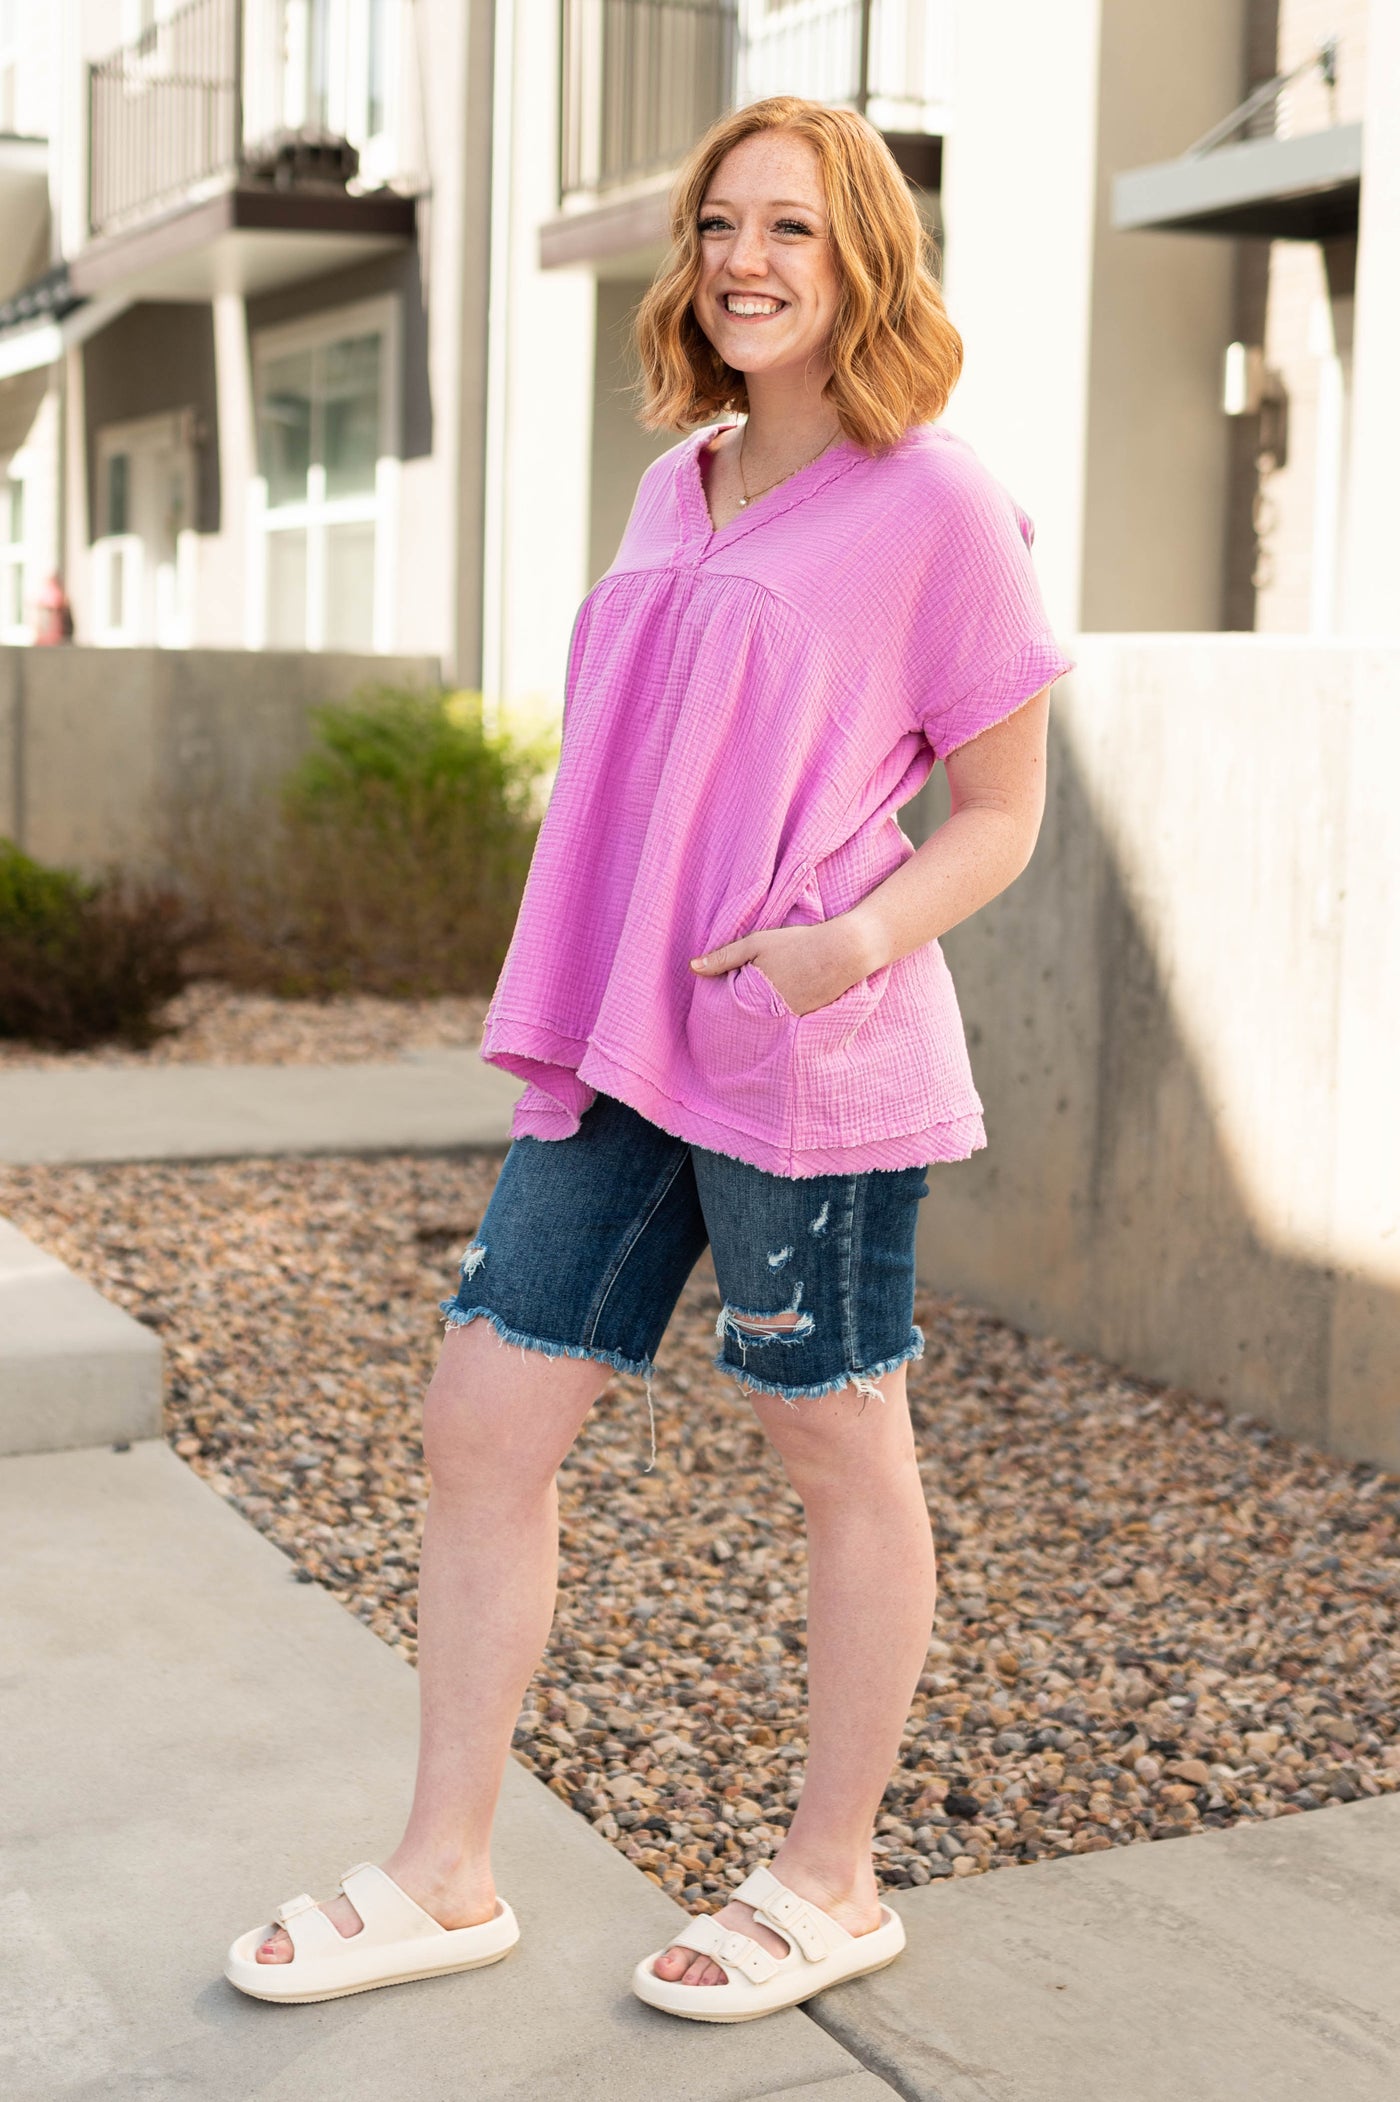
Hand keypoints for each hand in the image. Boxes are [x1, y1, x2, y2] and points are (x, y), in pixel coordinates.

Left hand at [689, 912, 883, 1016]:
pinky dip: (786, 1012)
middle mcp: (775, 1015)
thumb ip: (724, 957)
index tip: (717, 1006)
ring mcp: (795, 1020)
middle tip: (742, 1006)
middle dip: (745, 1014)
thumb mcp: (757, 943)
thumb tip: (692, 967)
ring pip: (771, 1021)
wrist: (845, 950)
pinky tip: (789, 998)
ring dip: (765, 1014)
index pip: (732, 1009)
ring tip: (769, 998)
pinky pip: (790, 1020)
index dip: (725, 1005)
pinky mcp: (811, 1019)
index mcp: (758, 998)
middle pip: (751, 1019)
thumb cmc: (798, 943)